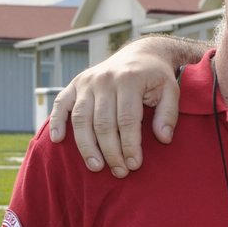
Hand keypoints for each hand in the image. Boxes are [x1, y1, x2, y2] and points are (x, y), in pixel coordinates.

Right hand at [47, 36, 200, 175]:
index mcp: (129, 80)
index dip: (130, 145)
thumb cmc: (157, 77)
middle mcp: (104, 79)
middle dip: (110, 151)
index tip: (134, 165)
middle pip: (103, 123)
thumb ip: (169, 114)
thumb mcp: (171, 90)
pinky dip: (56, 121)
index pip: (127, 120)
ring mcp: (87, 81)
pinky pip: (61, 104)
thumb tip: (164, 139)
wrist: (141, 54)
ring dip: (86, 145)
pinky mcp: (75, 84)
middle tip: (119, 172)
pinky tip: (58, 140)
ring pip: (81, 118)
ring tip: (96, 167)